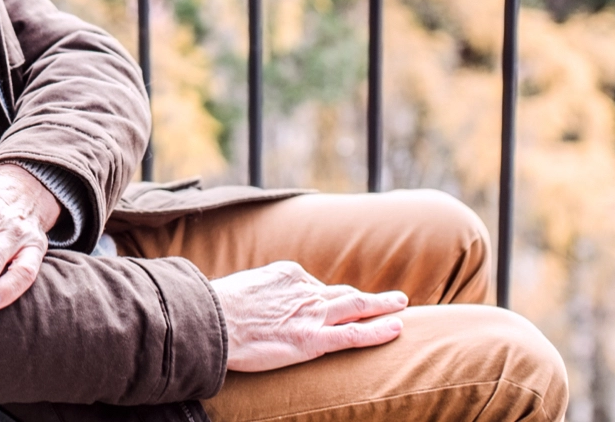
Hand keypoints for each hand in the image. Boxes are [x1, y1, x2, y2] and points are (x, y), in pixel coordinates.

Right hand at [210, 261, 407, 371]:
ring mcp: (311, 315)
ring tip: (401, 307)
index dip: (331, 298)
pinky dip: (378, 331)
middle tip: (394, 298)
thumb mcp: (245, 287)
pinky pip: (353, 335)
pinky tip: (396, 328)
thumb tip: (263, 302)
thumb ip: (264, 293)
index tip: (339, 305)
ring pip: (356, 308)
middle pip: (345, 294)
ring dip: (383, 307)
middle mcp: (305, 291)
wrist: (213, 320)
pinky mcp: (312, 339)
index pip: (317, 287)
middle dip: (371, 297)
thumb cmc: (218, 306)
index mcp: (288, 274)